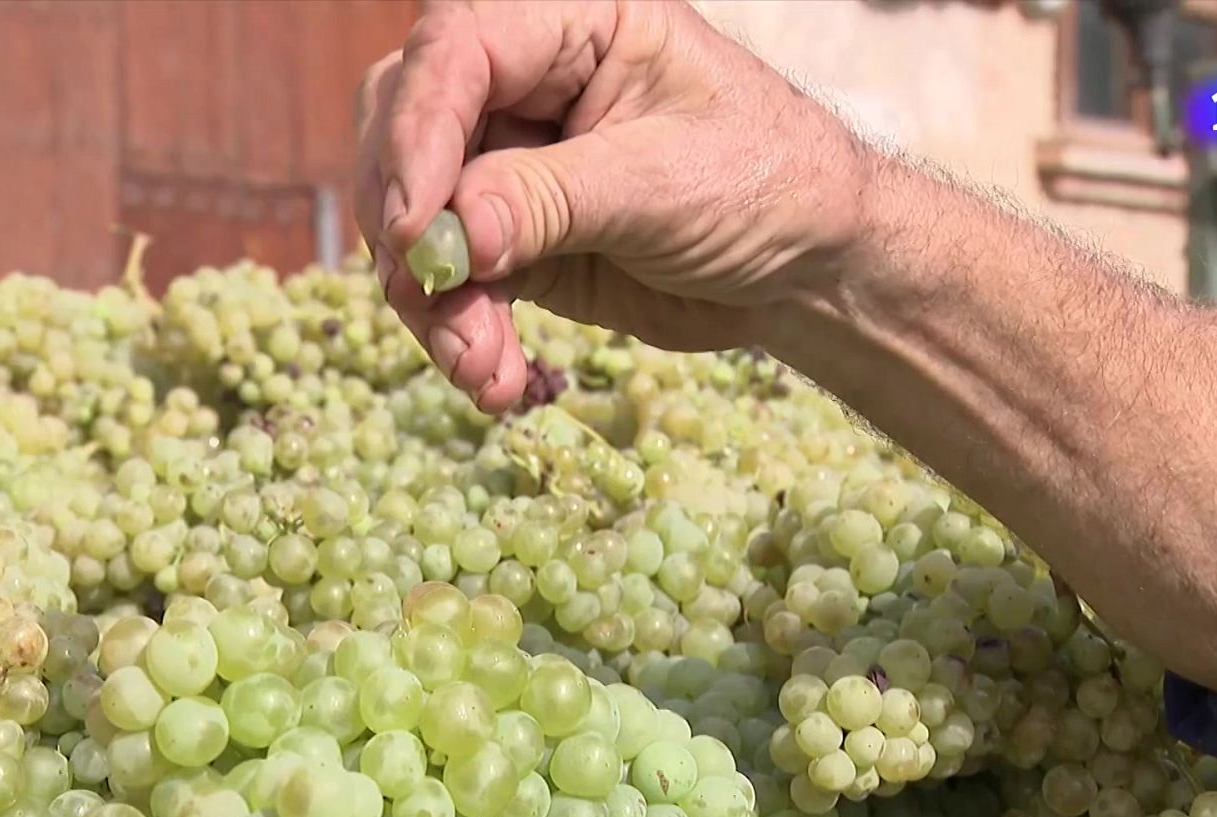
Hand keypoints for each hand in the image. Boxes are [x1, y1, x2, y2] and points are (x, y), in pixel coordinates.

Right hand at [354, 0, 865, 412]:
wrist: (809, 270)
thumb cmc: (767, 186)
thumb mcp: (666, 182)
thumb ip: (552, 199)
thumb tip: (452, 234)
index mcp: (572, 24)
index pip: (457, 49)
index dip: (417, 130)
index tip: (411, 223)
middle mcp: (526, 84)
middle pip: (407, 127)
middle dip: (408, 224)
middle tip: (426, 295)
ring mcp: (511, 164)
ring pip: (416, 218)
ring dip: (434, 302)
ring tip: (480, 368)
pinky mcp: (512, 241)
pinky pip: (453, 282)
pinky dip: (460, 332)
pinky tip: (496, 381)